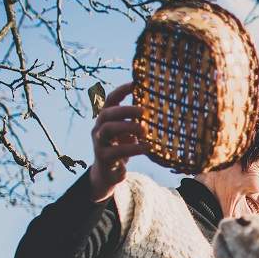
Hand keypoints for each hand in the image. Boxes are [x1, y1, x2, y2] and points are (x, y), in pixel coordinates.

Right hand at [88, 82, 151, 201]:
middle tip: (143, 111)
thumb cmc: (122, 148)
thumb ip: (137, 122)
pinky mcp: (104, 157)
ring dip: (128, 127)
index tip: (135, 84)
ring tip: (144, 130)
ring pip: (108, 129)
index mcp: (106, 118)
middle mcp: (99, 128)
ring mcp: (99, 142)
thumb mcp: (129, 133)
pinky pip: (117, 151)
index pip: (110, 100)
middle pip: (107, 113)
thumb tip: (160, 111)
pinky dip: (133, 148)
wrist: (108, 173)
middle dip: (125, 110)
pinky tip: (147, 147)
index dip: (122, 90)